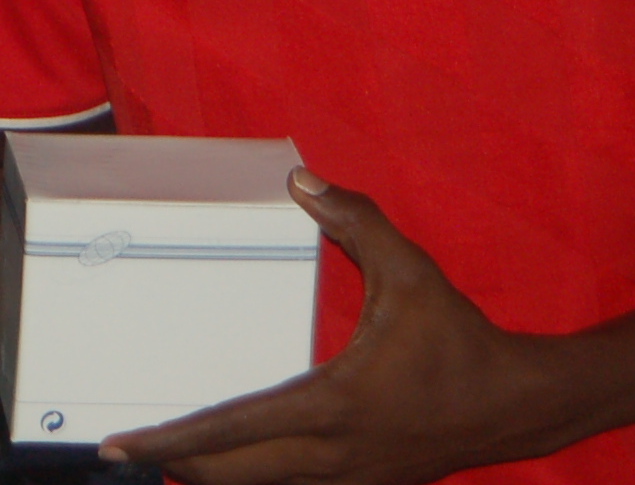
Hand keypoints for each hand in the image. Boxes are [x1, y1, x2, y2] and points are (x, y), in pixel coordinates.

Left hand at [101, 171, 582, 484]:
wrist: (514, 405)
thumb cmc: (459, 340)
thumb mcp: (410, 272)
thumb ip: (357, 222)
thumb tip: (303, 180)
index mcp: (332, 406)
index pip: (233, 429)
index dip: (172, 438)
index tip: (119, 444)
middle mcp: (330, 454)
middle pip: (230, 475)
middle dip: (176, 463)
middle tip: (126, 450)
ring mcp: (345, 478)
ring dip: (210, 473)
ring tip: (167, 455)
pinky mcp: (360, 483)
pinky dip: (252, 476)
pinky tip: (233, 461)